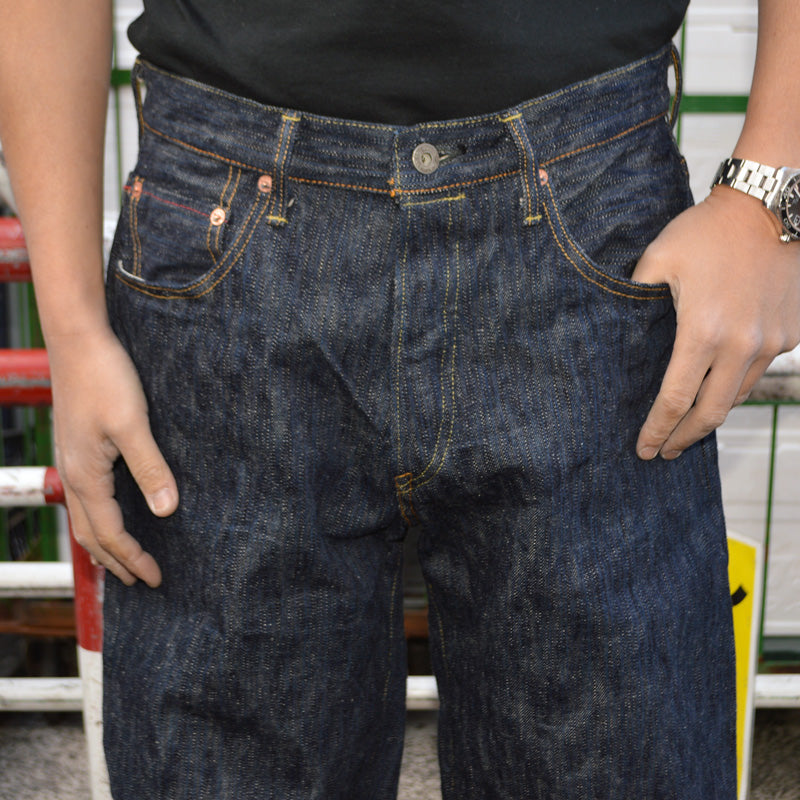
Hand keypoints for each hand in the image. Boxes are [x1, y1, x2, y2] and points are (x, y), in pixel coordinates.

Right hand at [48, 327, 177, 585]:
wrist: (77, 340)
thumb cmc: (106, 378)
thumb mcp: (134, 425)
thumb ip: (150, 469)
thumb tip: (166, 511)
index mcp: (87, 477)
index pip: (110, 534)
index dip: (134, 559)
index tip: (157, 578)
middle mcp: (74, 474)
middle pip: (91, 535)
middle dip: (116, 561)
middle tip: (141, 580)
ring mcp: (73, 460)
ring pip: (84, 517)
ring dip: (104, 543)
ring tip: (123, 559)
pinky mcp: (78, 446)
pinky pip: (86, 496)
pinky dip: (99, 518)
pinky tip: (114, 510)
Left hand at [633, 186, 799, 459]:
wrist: (769, 206)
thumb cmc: (707, 232)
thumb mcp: (657, 260)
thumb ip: (635, 300)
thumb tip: (620, 331)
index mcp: (702, 332)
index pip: (674, 400)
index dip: (656, 430)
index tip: (644, 449)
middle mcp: (742, 345)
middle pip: (710, 413)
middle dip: (683, 438)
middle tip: (665, 451)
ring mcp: (772, 342)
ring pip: (738, 395)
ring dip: (711, 414)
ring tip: (689, 424)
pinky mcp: (791, 334)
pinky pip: (759, 369)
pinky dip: (736, 381)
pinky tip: (718, 381)